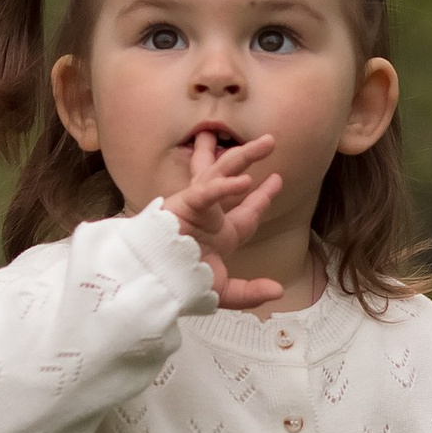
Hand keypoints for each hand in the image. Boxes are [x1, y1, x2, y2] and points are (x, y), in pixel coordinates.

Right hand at [160, 128, 284, 307]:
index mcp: (218, 234)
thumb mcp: (221, 291)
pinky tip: (244, 181)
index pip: (246, 211)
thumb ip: (250, 292)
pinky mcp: (182, 206)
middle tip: (269, 140)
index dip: (263, 196)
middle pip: (232, 179)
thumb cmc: (179, 285)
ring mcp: (195, 207)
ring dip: (243, 156)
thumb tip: (278, 291)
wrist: (153, 286)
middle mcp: (209, 215)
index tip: (278, 179)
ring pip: (220, 173)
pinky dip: (224, 187)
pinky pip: (206, 193)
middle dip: (248, 158)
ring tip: (266, 142)